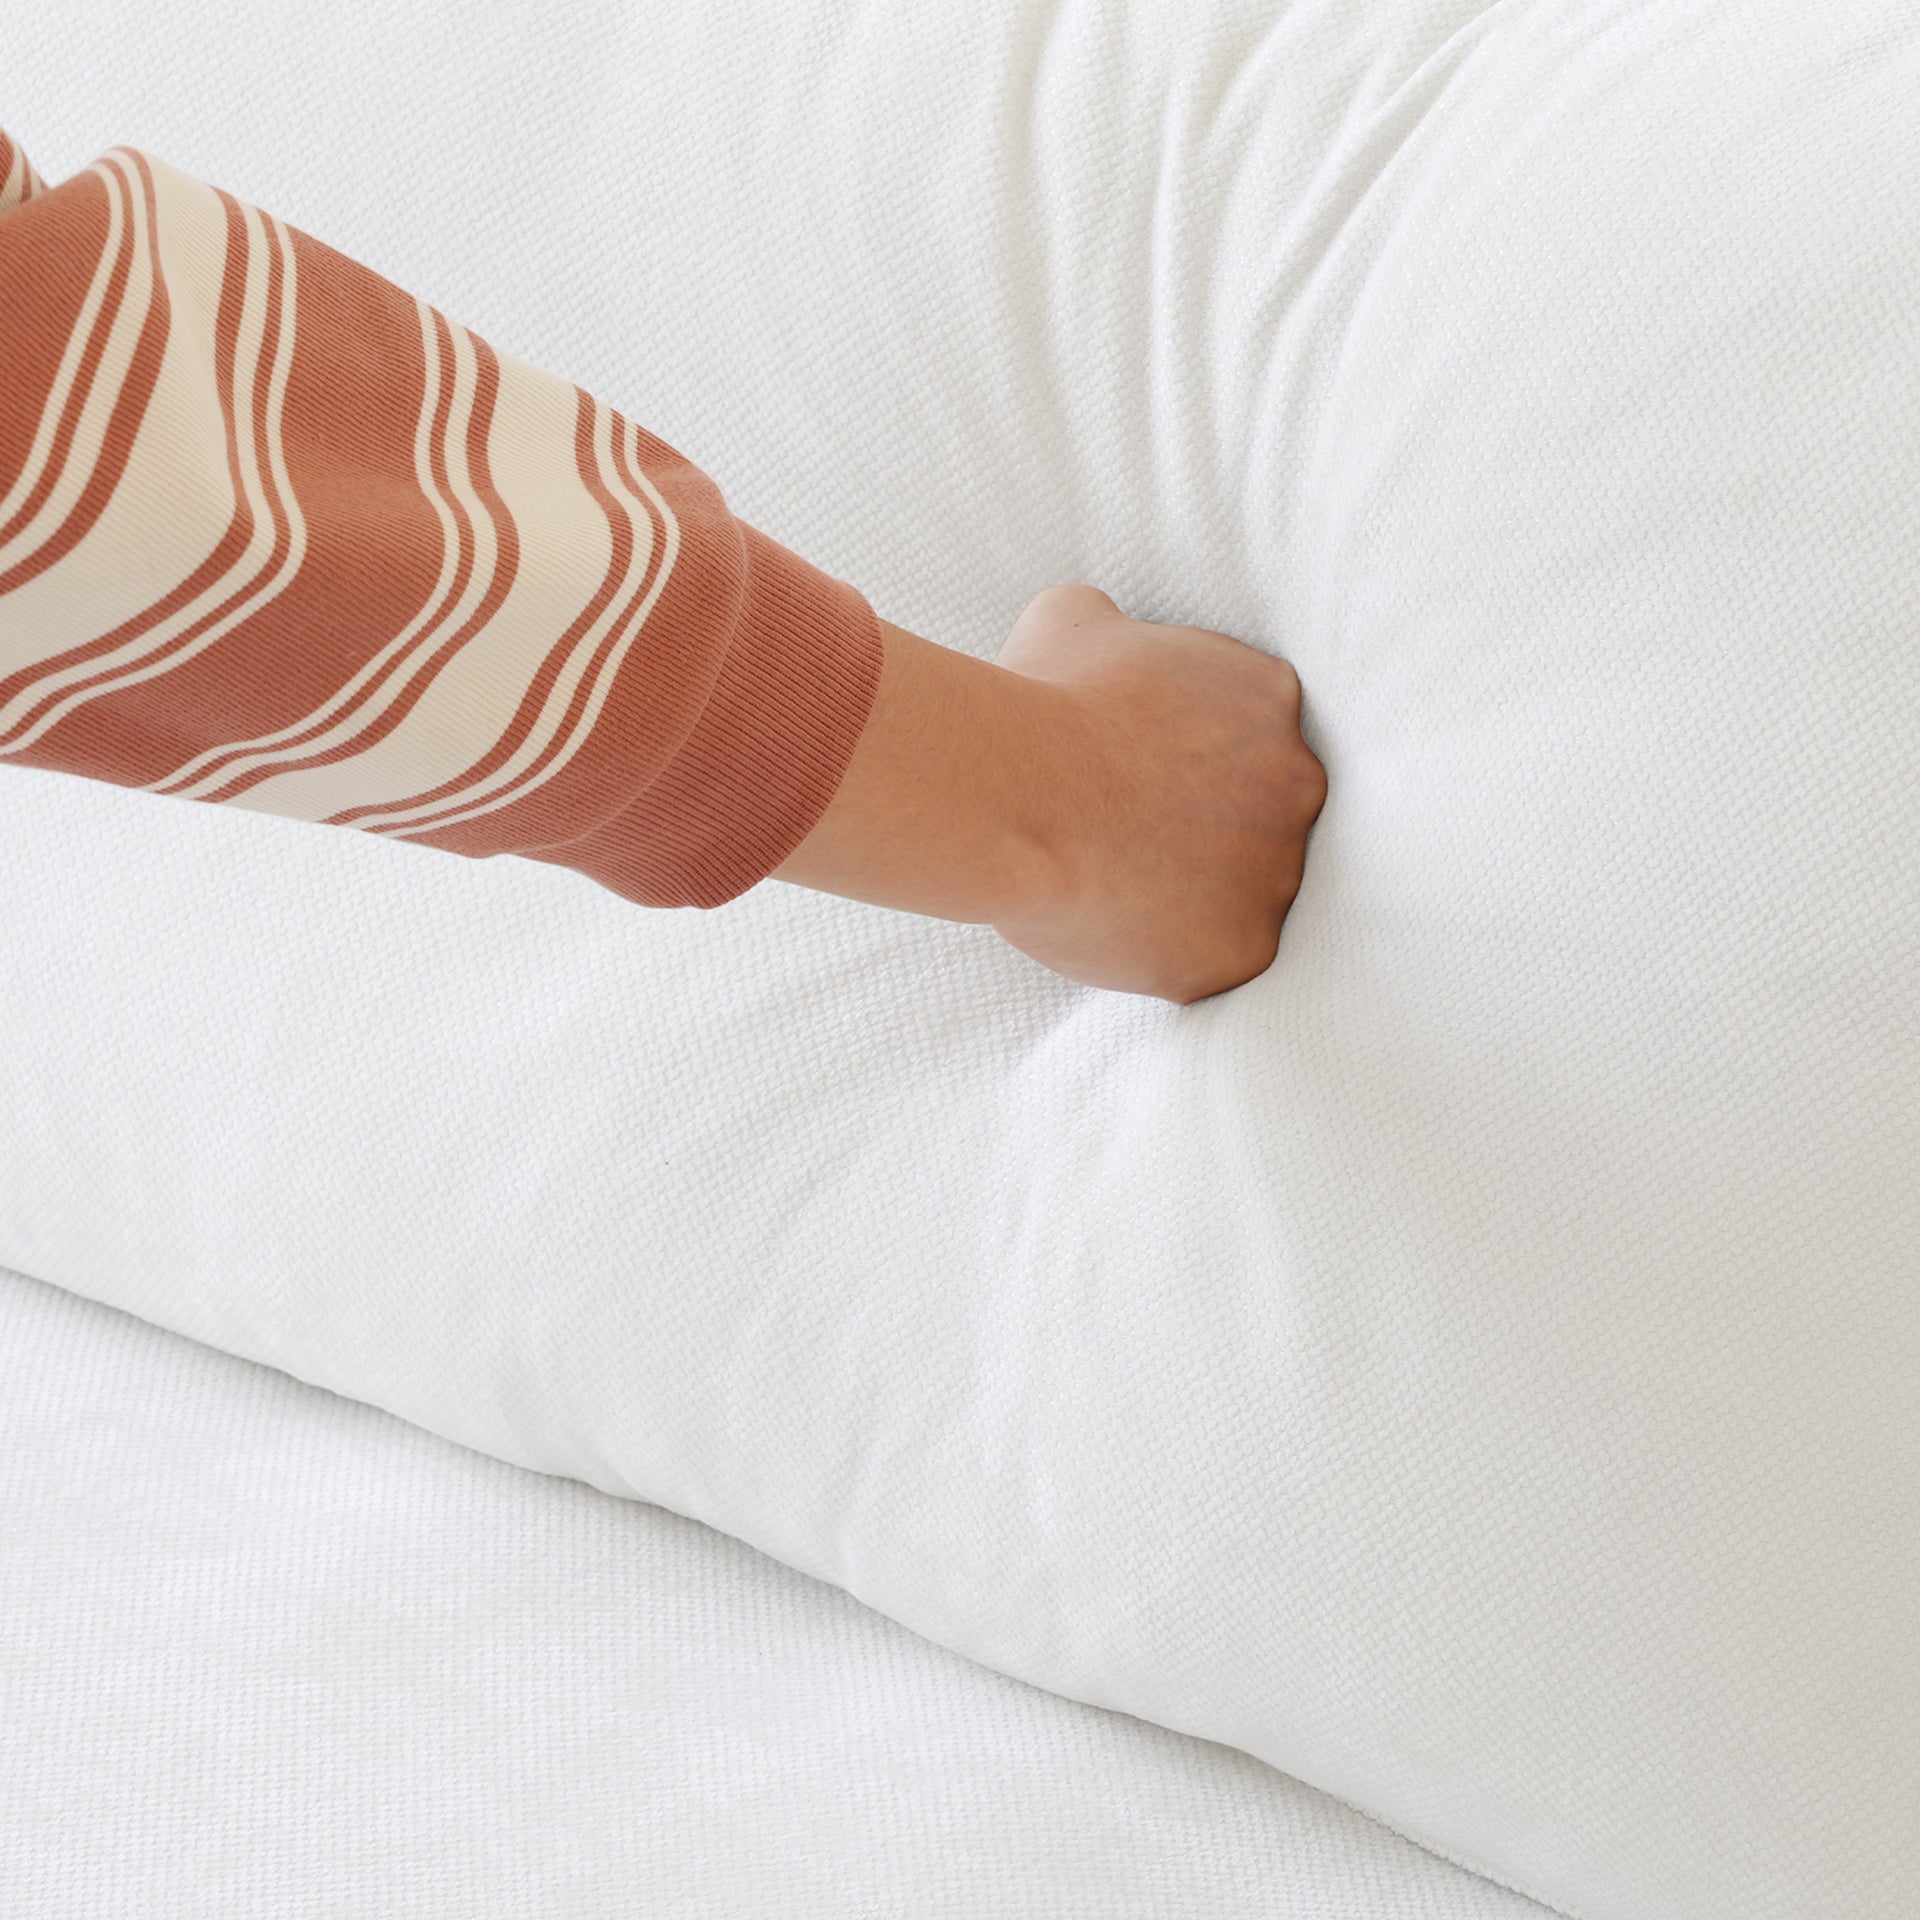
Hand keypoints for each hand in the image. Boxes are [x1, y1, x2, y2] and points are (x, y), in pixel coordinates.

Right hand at [771, 586, 1326, 1003]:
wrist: (1016, 795)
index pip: (1253, 732)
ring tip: (1119, 884)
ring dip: (1194, 894)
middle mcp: (1297, 784)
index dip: (1193, 758)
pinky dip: (1171, 952)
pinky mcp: (1242, 951)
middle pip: (1263, 814)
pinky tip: (1116, 927)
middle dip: (1206, 826)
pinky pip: (1215, 959)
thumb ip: (1116, 630)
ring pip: (1244, 893)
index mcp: (1270, 698)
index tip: (1144, 775)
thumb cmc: (1038, 702)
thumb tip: (1107, 635)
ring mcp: (1276, 874)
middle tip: (1133, 834)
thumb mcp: (1071, 618)